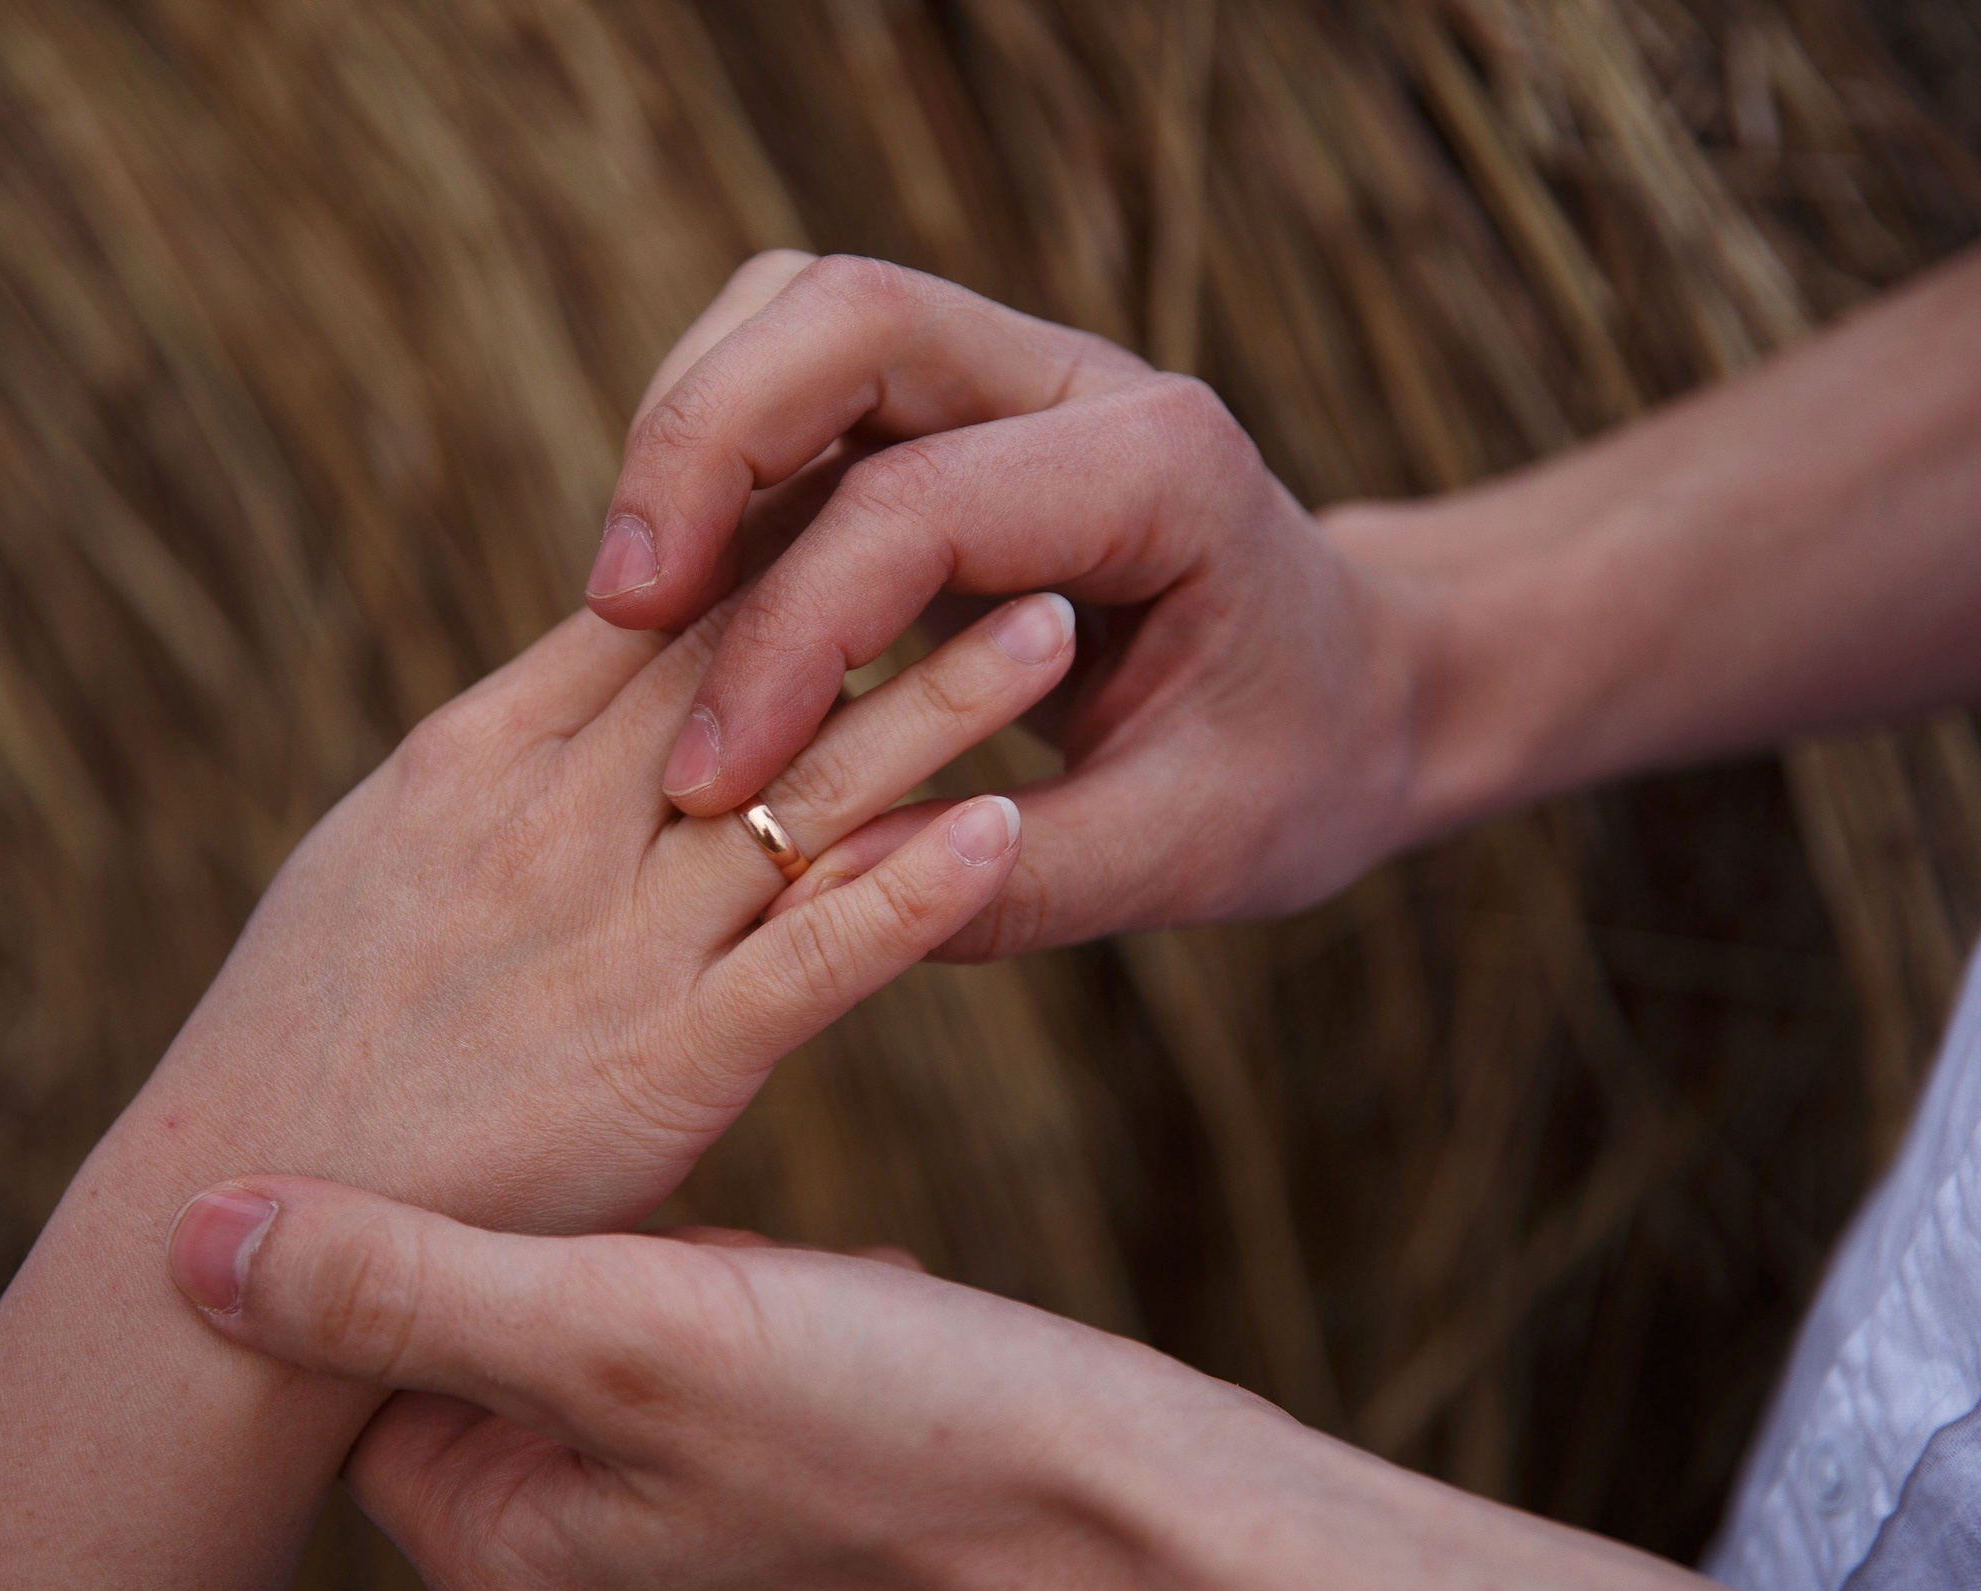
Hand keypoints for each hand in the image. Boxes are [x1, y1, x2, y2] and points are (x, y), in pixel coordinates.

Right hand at [133, 588, 1076, 1232]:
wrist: (230, 1220)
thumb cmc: (296, 1044)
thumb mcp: (378, 855)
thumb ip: (498, 770)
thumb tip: (593, 687)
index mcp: (477, 755)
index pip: (656, 605)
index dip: (784, 530)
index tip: (886, 475)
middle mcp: (551, 823)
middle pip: (750, 660)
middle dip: (887, 574)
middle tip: (1013, 501)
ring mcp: (610, 941)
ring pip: (805, 790)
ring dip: (941, 703)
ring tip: (1055, 624)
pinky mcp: (661, 1067)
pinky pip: (809, 964)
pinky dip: (912, 892)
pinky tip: (1007, 830)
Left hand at [171, 1173, 1269, 1590]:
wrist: (1165, 1554)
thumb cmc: (909, 1443)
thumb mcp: (634, 1341)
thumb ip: (405, 1286)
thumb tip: (178, 1246)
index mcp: (499, 1563)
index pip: (390, 1349)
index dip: (477, 1216)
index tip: (555, 1131)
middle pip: (518, 1342)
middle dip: (620, 1250)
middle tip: (717, 1243)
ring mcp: (686, 1585)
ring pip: (637, 1349)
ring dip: (711, 1278)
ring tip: (813, 1299)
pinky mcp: (787, 1550)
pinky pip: (735, 1390)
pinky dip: (790, 1325)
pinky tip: (871, 1324)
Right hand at [582, 252, 1427, 956]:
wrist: (1364, 688)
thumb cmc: (1298, 766)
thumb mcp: (1196, 851)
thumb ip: (1027, 881)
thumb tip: (821, 885)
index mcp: (1164, 471)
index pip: (920, 504)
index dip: (790, 637)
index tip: (713, 782)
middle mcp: (1080, 384)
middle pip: (842, 316)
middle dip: (699, 447)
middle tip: (616, 609)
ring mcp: (1009, 377)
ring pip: (797, 315)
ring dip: (689, 434)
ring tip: (627, 601)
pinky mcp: (949, 412)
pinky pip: (796, 382)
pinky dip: (714, 463)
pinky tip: (678, 595)